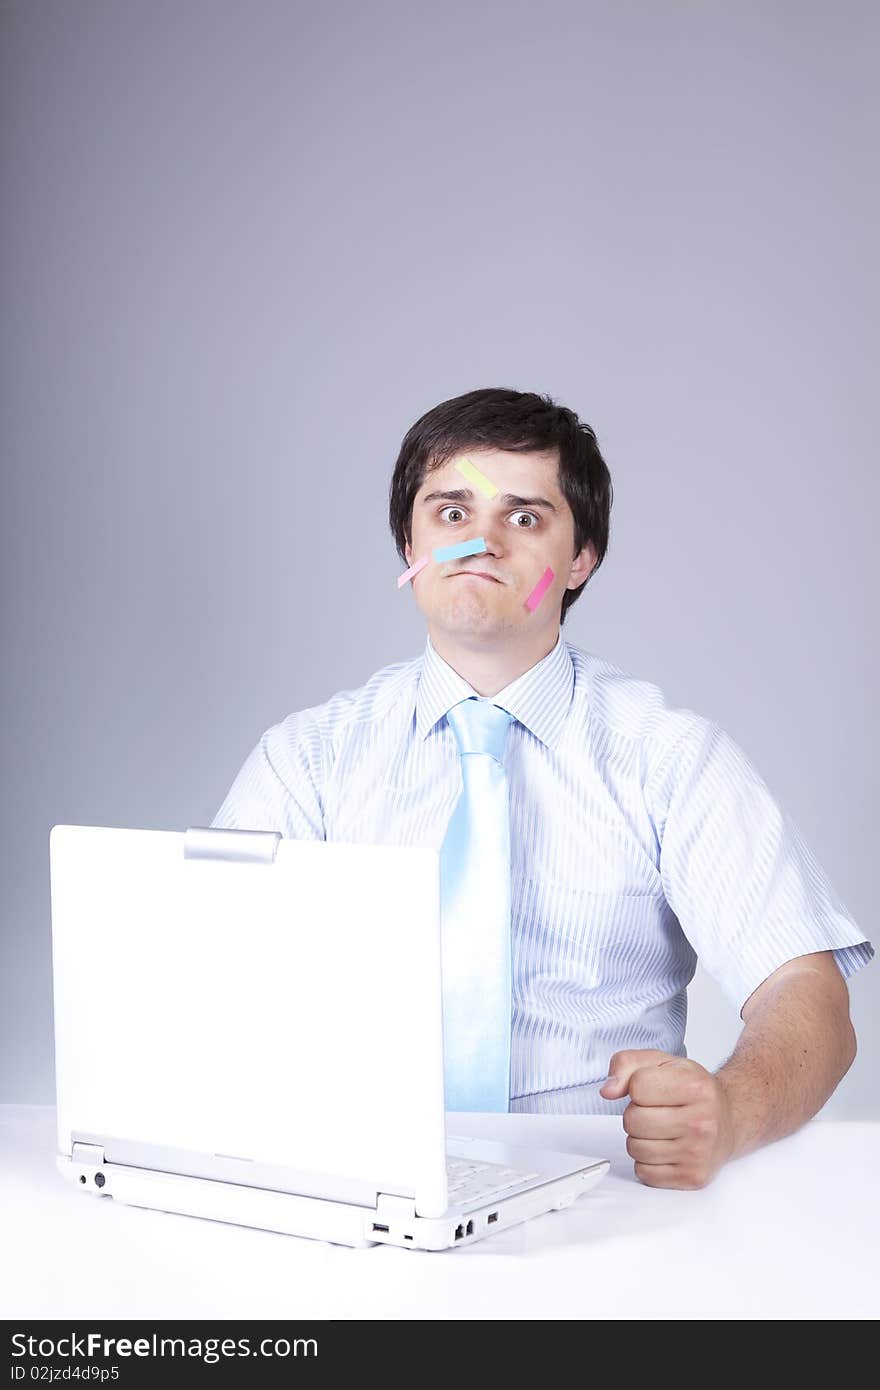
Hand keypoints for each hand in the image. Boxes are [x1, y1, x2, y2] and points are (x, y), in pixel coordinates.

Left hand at [599, 1049, 735, 1188]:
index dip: (637, 1086)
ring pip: (634, 1148)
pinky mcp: (692, 1177)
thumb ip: (627, 1064)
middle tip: (658, 1110)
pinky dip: (648, 1161)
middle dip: (636, 1114)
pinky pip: (644, 1172)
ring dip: (640, 1138)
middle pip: (632, 1120)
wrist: (728, 1120)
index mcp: (696, 1086)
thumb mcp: (662, 1062)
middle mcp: (701, 1121)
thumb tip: (608, 1090)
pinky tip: (666, 1147)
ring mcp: (698, 1153)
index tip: (654, 1087)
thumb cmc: (693, 1091)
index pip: (636, 1086)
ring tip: (662, 1129)